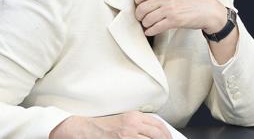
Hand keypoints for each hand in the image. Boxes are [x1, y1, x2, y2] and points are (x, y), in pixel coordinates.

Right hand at [49, 111, 171, 138]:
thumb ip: (138, 124)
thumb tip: (154, 132)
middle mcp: (133, 124)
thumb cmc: (103, 126)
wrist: (84, 130)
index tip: (169, 138)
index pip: (158, 124)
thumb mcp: (123, 120)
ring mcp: (127, 135)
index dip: (166, 133)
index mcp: (135, 116)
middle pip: (157, 134)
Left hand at [134, 0, 226, 35]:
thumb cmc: (191, 1)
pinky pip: (155, 28)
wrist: (207, 10)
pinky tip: (151, 31)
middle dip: (139, 15)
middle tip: (142, 18)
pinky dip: (150, 31)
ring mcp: (170, 9)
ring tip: (148, 25)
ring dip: (146, 24)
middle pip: (141, 8)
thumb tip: (143, 1)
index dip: (137, 1)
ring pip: (147, 19)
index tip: (139, 5)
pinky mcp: (174, 21)